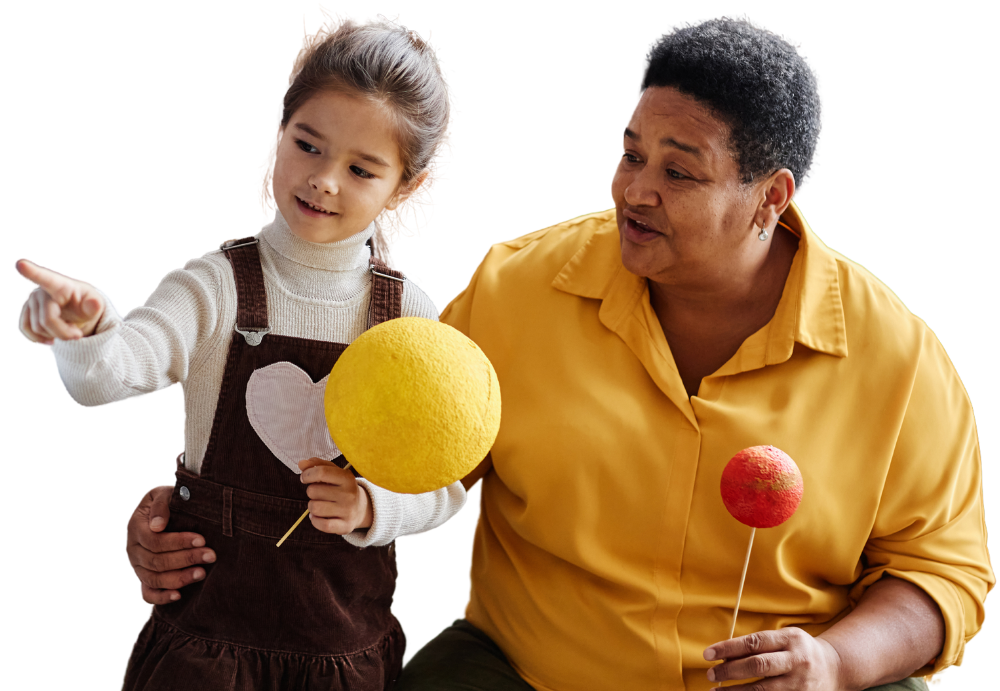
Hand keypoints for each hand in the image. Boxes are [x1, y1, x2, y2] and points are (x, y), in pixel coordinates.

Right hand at [15, 258, 105, 345]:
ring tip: (66, 330)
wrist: (76, 311)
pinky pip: (25, 330)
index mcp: (59, 285)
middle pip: (46, 320)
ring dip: (53, 336)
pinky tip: (50, 339)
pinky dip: (38, 339)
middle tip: (77, 334)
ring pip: (36, 328)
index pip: (45, 278)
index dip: (32, 272)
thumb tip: (95, 304)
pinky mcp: (24, 312)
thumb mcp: (94, 305)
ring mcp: (30, 301)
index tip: (20, 263)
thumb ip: (94, 305)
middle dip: (64, 333)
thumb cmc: (85, 305)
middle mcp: (40, 291)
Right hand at [125, 485, 216, 604]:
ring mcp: (137, 566)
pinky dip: (161, 597)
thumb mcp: (163, 493)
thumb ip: (162, 504)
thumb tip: (157, 526)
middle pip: (156, 561)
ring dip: (179, 578)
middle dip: (186, 559)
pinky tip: (178, 596)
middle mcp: (133, 549)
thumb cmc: (169, 499)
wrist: (166, 509)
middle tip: (211, 555)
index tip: (202, 539)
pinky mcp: (144, 578)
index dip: (178, 542)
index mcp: (135, 527)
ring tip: (202, 573)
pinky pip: (148, 594)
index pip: (154, 541)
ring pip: (154, 578)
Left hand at [298, 458, 372, 534]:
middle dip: (311, 491)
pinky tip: (319, 516)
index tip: (305, 477)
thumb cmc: (342, 487)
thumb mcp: (334, 472)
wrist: (361, 508)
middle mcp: (349, 494)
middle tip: (319, 493)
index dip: (308, 474)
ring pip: (314, 508)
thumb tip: (301, 463)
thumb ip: (317, 465)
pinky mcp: (344, 526)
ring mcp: (347, 511)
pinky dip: (314, 520)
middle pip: (313, 491)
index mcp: (347, 478)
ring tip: (320, 504)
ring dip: (312, 506)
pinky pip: (320, 524)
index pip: (322, 472)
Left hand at [704, 627, 843, 689]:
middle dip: (730, 671)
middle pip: (758, 666)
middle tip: (710, 674)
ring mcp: (800, 683)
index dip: (728, 648)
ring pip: (764, 690)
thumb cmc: (800, 650)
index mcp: (790, 639)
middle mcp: (797, 660)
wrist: (836, 668)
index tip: (708, 654)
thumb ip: (758, 645)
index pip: (754, 642)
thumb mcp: (784, 639)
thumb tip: (724, 655)